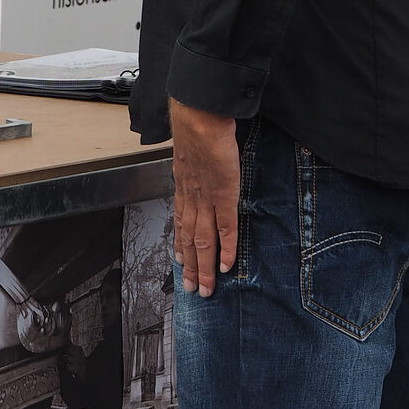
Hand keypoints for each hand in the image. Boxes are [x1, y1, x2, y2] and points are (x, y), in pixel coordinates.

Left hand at [168, 97, 240, 297]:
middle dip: (191, 267)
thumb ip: (195, 165)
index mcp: (184, 189)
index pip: (181, 225)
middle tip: (194, 289)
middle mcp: (192, 199)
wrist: (199, 119)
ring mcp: (207, 199)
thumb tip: (200, 167)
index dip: (181, 246)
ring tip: (208, 288)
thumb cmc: (198, 129)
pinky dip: (227, 249)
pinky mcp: (224, 195)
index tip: (180, 263)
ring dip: (205, 267)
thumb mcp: (191, 151)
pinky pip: (225, 228)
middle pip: (190, 241)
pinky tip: (228, 266)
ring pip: (204, 242)